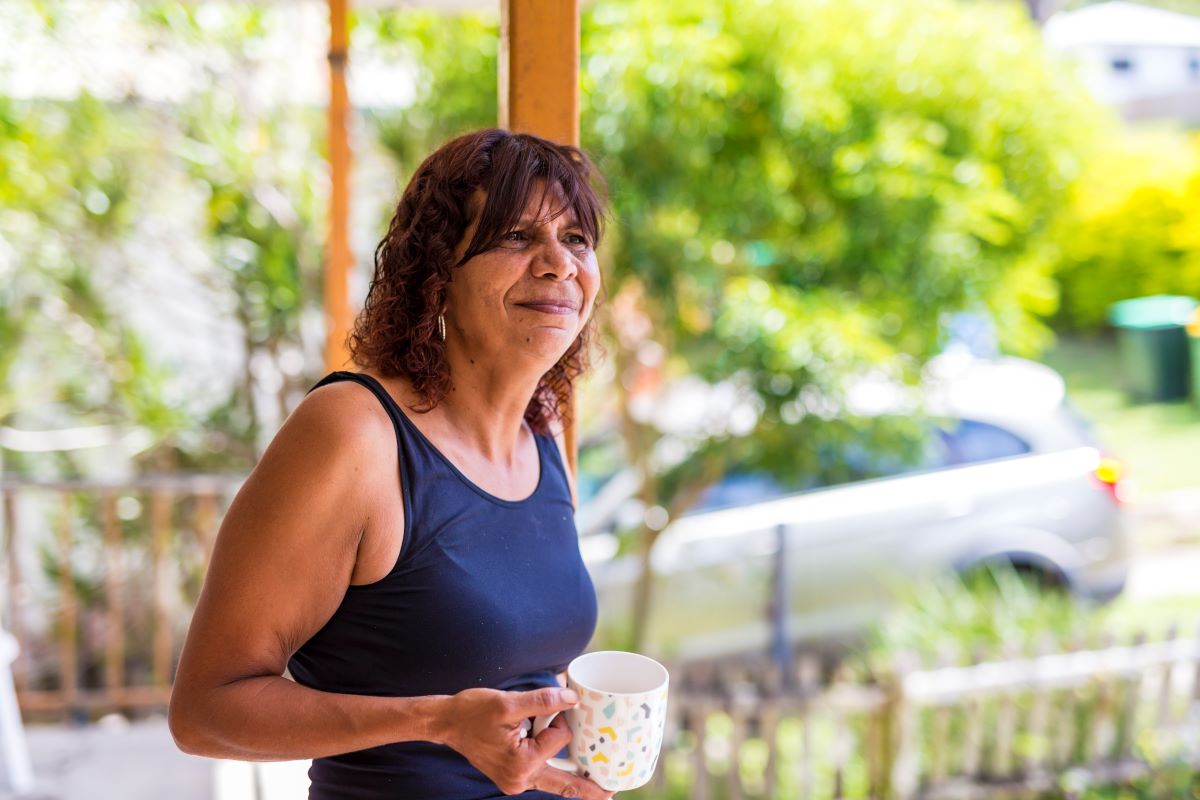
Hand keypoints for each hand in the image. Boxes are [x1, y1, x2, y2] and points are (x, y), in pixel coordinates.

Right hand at [435, 686, 613, 799]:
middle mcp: (519, 779)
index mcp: (521, 764)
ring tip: (599, 789)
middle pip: (563, 784)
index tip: (548, 709)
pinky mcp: (513, 775)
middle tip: (612, 792)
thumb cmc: (473, 712)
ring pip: (554, 781)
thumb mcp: (508, 703)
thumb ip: (543, 701)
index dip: (558, 720)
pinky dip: (555, 769)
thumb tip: (572, 699)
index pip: (559, 741)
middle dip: (588, 788)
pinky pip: (541, 774)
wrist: (447, 723)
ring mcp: (515, 780)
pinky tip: (572, 773)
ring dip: (572, 778)